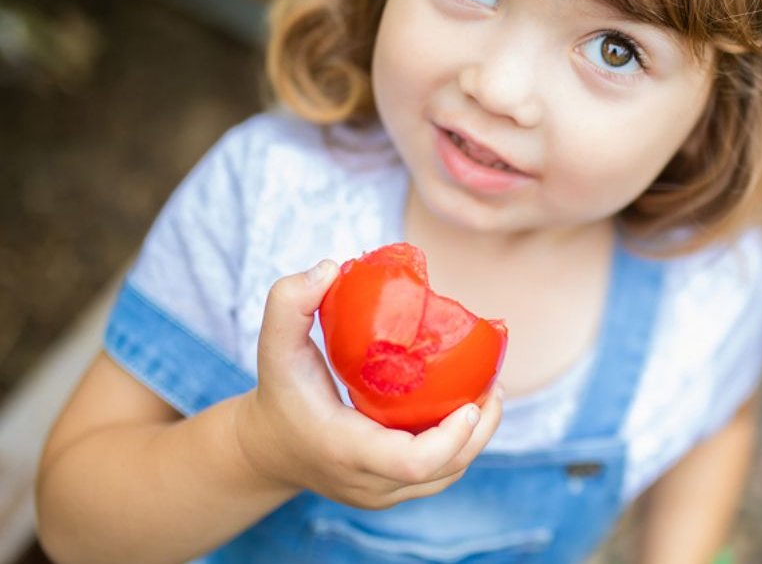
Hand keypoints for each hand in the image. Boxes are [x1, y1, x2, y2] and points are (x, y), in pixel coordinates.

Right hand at [233, 260, 502, 509]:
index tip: (473, 400)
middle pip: (444, 471)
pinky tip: (469, 408)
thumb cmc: (278, 392)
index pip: (413, 462)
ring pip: (447, 476)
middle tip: (493, 385)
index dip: (453, 437)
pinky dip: (460, 446)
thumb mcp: (273, 346)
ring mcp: (380, 495)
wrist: (266, 450)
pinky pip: (438, 476)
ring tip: (489, 393)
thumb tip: (331, 268)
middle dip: (480, 431)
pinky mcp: (390, 492)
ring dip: (476, 439)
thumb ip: (289, 302)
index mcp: (345, 450)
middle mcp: (367, 482)